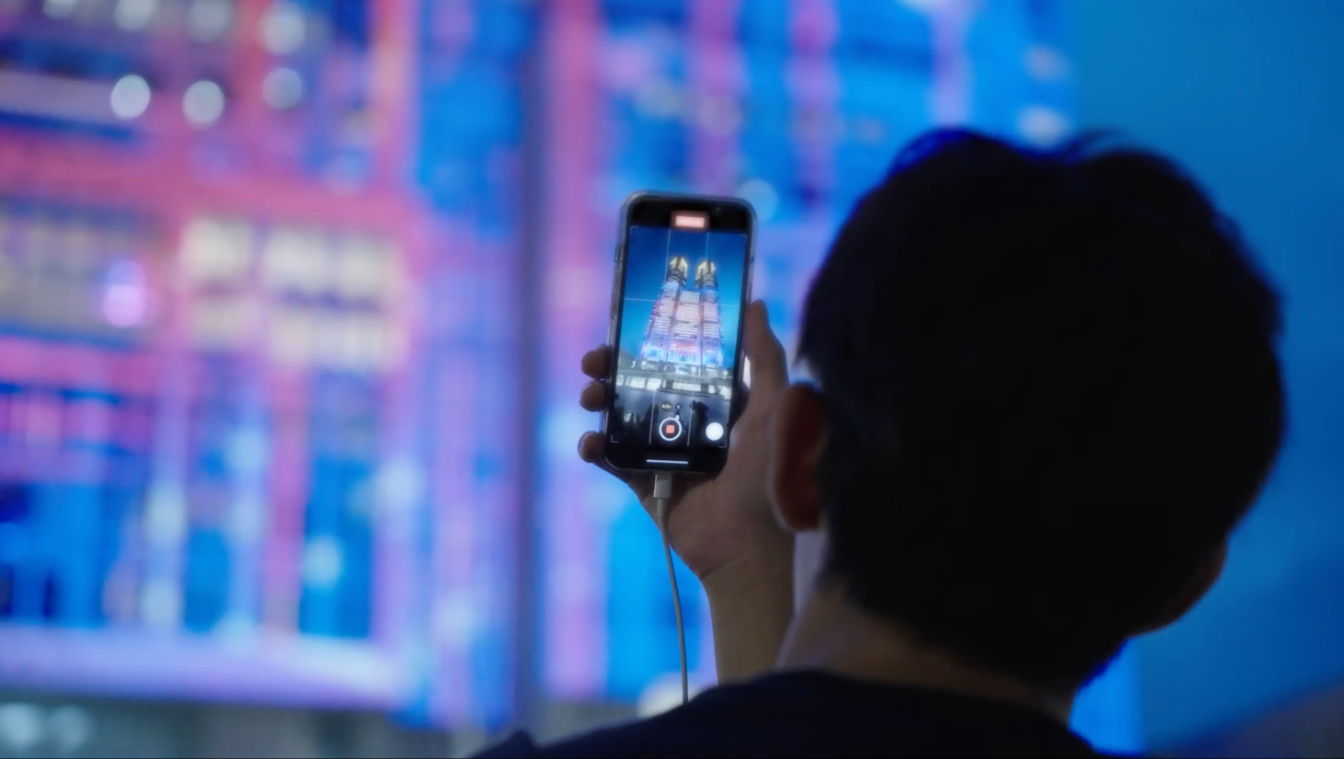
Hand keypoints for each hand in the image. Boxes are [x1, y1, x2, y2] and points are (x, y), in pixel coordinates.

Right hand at [577, 300, 791, 582]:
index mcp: (722, 402)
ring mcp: (665, 452)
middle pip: (643, 383)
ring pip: (622, 416)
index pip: (682, 361)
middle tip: (595, 359)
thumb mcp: (776, 408)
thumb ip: (766, 358)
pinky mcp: (645, 482)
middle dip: (614, 368)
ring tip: (590, 396)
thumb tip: (756, 304)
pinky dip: (595, 447)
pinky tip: (591, 442)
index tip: (630, 322)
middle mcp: (691, 422)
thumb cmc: (769, 476)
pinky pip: (612, 459)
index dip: (655, 341)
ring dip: (600, 401)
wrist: (748, 546)